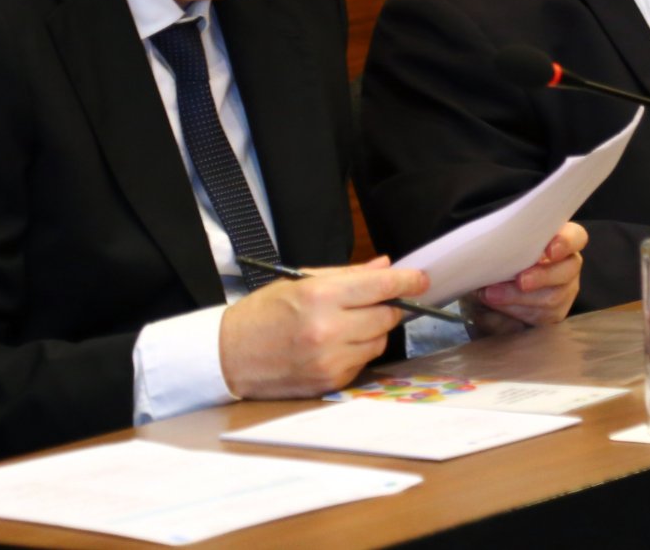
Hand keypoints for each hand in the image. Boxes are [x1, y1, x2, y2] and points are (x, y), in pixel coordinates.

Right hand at [218, 257, 420, 398]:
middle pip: (386, 315)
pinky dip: (357, 353)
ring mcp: (329, 359)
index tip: (422, 278)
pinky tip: (334, 346)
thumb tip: (385, 266)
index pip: (380, 286)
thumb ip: (347, 275)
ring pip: (379, 342)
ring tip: (346, 325)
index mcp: (320, 296)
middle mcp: (328, 329)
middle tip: (374, 302)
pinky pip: (363, 363)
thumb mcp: (300, 282)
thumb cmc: (263, 313)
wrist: (228, 356)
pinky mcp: (329, 382)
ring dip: (373, 332)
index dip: (407, 280)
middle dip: (387, 306)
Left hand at [464, 223, 588, 337]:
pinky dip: (514, 311)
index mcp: (561, 240)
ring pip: (553, 298)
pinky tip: (496, 305)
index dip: (566, 243)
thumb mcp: (502, 247)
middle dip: (542, 277)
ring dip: (519, 297)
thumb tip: (497, 251)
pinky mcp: (553, 315)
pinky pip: (539, 317)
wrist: (490, 286)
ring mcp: (564, 292)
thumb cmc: (499, 257)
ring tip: (491, 294)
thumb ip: (508, 245)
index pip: (576, 237)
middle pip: (568, 270)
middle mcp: (568, 265)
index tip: (549, 251)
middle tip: (520, 281)